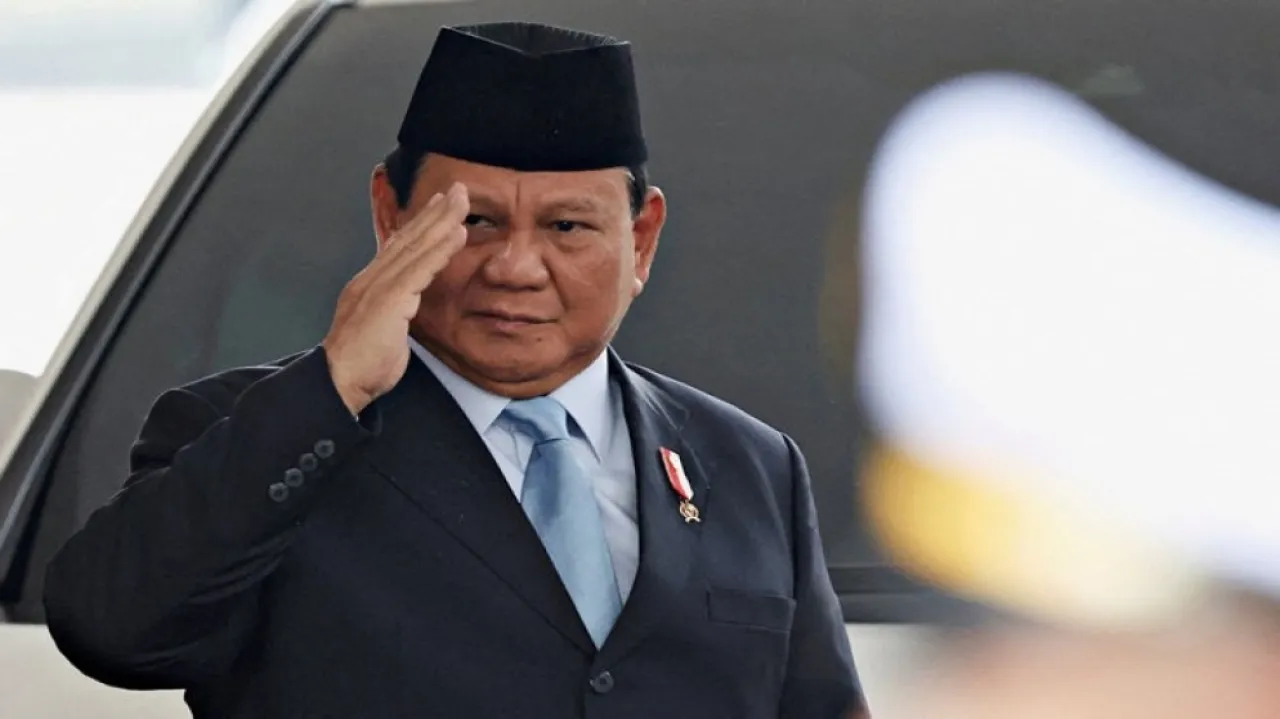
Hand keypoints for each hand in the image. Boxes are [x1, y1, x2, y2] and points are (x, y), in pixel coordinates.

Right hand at [322, 182, 468, 413]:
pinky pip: (420, 269)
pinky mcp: (388, 300)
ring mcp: (378, 287)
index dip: (420, 225)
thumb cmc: (360, 366)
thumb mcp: (381, 331)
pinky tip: (457, 233)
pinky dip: (440, 249)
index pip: (397, 248)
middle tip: (457, 190)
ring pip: (415, 246)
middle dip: (434, 211)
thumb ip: (395, 313)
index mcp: (369, 286)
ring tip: (462, 201)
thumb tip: (406, 310)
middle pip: (407, 237)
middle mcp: (371, 279)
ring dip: (441, 220)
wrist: (338, 382)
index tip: (438, 207)